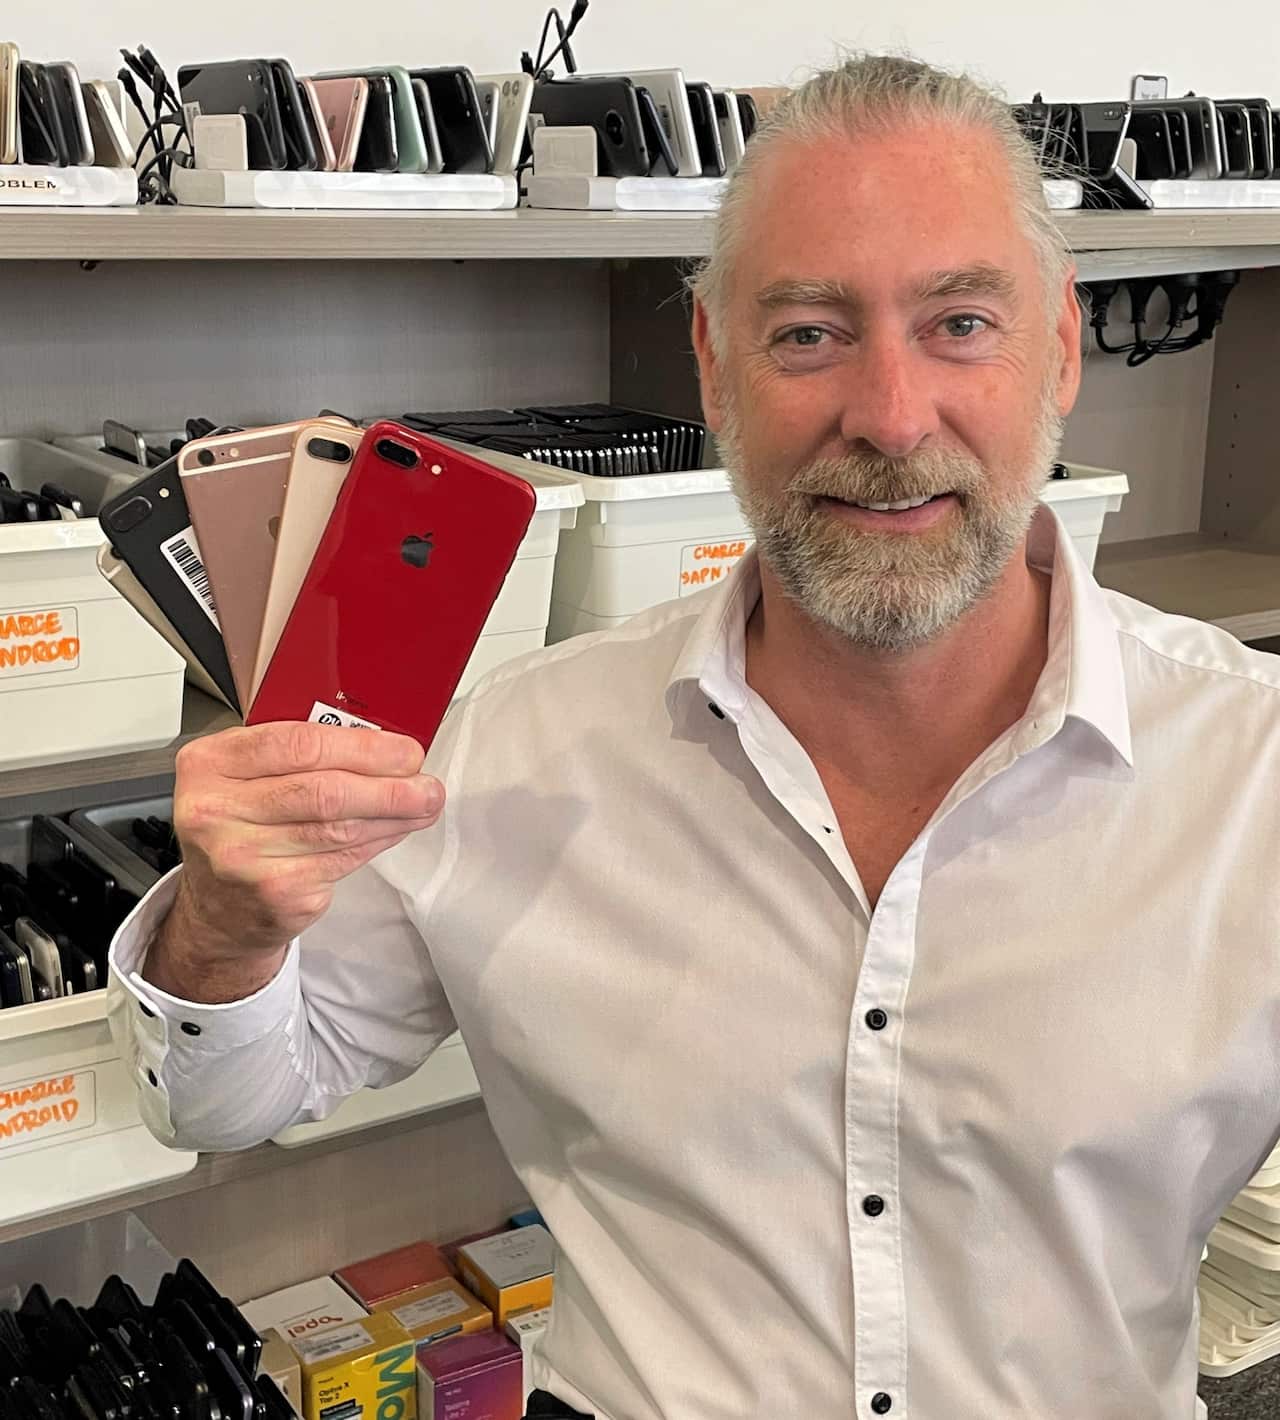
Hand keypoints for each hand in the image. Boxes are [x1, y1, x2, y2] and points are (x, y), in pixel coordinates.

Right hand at [146, 722, 441, 1001]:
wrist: (217, 906)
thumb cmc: (238, 825)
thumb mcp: (242, 774)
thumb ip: (295, 752)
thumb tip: (381, 742)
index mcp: (208, 764)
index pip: (296, 743)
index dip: (362, 746)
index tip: (403, 750)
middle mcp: (216, 812)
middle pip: (324, 791)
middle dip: (389, 785)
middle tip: (426, 782)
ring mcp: (243, 858)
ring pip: (339, 828)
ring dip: (393, 814)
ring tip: (423, 803)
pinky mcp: (275, 893)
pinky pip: (342, 860)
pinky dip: (377, 841)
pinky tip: (394, 830)